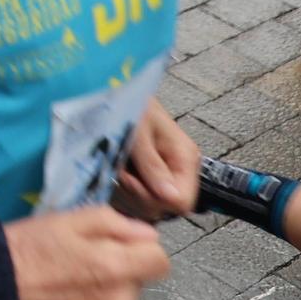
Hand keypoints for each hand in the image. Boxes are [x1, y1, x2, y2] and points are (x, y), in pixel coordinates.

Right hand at [6, 207, 168, 299]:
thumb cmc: (25, 250)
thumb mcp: (68, 219)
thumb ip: (114, 222)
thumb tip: (144, 232)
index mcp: (116, 268)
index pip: (160, 259)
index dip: (139, 247)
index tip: (119, 245)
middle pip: (137, 282)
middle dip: (117, 270)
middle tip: (79, 261)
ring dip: (104, 294)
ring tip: (68, 283)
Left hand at [116, 100, 200, 220]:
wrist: (116, 90)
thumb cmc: (130, 104)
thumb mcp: (138, 131)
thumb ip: (152, 164)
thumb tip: (171, 199)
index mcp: (185, 158)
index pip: (182, 203)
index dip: (154, 199)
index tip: (130, 179)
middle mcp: (179, 171)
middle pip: (164, 209)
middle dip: (136, 194)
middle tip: (119, 169)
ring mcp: (164, 175)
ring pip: (148, 207)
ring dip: (126, 190)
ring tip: (116, 165)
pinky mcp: (148, 177)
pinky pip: (136, 199)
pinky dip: (121, 188)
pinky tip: (115, 170)